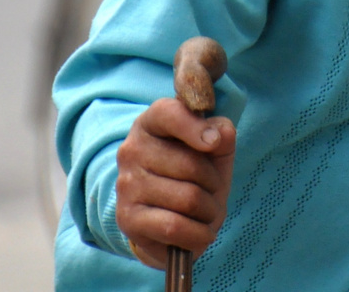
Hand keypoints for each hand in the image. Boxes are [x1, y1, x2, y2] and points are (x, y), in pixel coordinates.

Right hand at [115, 98, 236, 267]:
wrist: (168, 219)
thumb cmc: (195, 175)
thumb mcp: (214, 148)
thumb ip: (221, 132)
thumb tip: (220, 135)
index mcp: (151, 122)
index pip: (169, 113)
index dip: (195, 127)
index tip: (213, 143)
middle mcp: (131, 150)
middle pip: (190, 165)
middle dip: (214, 183)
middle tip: (212, 191)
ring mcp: (126, 185)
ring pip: (188, 198)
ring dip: (209, 211)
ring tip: (205, 212)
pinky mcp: (127, 218)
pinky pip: (175, 227)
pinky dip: (199, 235)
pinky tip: (200, 233)